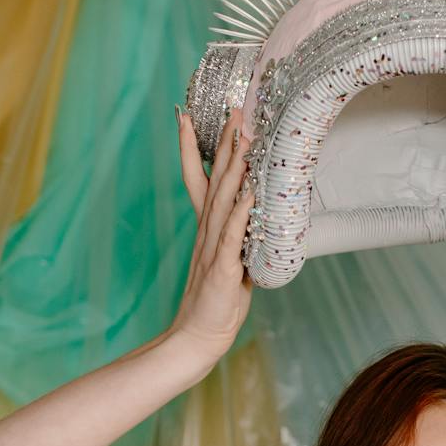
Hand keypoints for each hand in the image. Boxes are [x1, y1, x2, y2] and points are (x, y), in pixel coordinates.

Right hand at [169, 104, 258, 357]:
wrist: (198, 336)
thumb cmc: (216, 301)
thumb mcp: (230, 260)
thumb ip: (239, 237)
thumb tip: (256, 217)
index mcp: (207, 228)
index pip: (198, 179)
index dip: (194, 148)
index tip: (189, 116)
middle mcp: (206, 231)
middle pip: (215, 179)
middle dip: (224, 143)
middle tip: (233, 109)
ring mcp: (212, 247)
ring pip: (225, 199)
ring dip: (236, 167)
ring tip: (244, 137)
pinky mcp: (222, 267)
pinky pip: (233, 234)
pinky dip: (243, 210)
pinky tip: (252, 190)